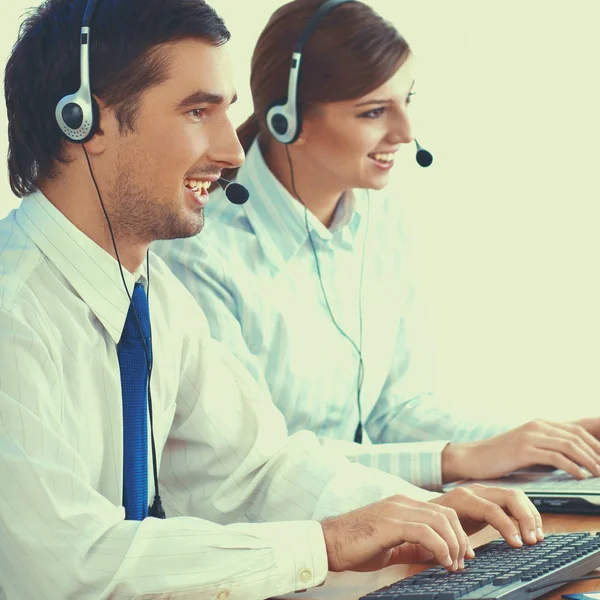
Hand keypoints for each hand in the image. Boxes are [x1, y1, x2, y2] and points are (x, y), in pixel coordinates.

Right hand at [321, 494, 469, 572]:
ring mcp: (395, 511)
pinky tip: (442, 561)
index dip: (458, 533)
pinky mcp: (389, 524)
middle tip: (461, 563)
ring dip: (452, 546)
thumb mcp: (392, 545)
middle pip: (446, 515)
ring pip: (439, 521)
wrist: (328, 543)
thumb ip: (414, 546)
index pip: (442, 512)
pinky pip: (425, 532)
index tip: (464, 555)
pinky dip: (440, 548)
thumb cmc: (356, 545)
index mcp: (402, 504)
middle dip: (460, 540)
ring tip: (452, 565)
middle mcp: (401, 502)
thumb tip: (437, 555)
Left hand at [430, 484, 543, 545]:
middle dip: (526, 518)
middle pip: (509, 496)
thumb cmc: (432, 524)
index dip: (507, 526)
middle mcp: (475, 491)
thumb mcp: (438, 533)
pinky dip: (526, 514)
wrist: (426, 510)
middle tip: (532, 542)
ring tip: (536, 538)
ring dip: (530, 515)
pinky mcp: (491, 497)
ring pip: (516, 496)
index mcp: (462, 499)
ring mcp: (484, 492)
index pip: (491, 509)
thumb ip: (452, 541)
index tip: (518, 545)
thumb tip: (469, 556)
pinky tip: (531, 531)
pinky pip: (514, 501)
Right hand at [442, 419, 599, 481]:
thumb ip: (548, 448)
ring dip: (589, 460)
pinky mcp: (524, 449)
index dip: (596, 440)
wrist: (473, 458)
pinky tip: (580, 476)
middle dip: (597, 451)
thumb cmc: (500, 457)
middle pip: (577, 435)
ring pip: (569, 445)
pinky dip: (572, 466)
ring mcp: (530, 436)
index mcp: (540, 424)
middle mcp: (537, 425)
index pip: (578, 428)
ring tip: (599, 473)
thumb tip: (573, 458)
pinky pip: (555, 457)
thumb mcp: (527, 447)